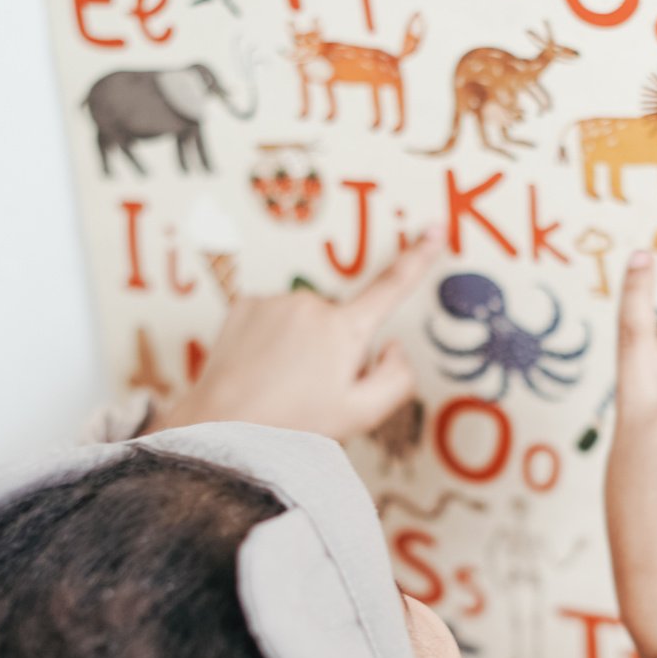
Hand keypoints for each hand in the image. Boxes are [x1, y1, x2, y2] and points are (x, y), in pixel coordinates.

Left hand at [144, 234, 443, 441]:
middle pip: (342, 324)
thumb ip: (398, 379)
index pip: (391, 288)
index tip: (436, 229)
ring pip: (306, 322)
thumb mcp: (361, 416)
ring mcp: (275, 301)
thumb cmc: (292, 428)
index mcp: (345, 330)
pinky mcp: (244, 305)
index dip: (418, 257)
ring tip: (282, 386)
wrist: (221, 427)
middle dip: (337, 352)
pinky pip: (275, 319)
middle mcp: (311, 304)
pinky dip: (273, 340)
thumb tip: (394, 347)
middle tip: (314, 392)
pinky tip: (261, 370)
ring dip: (302, 348)